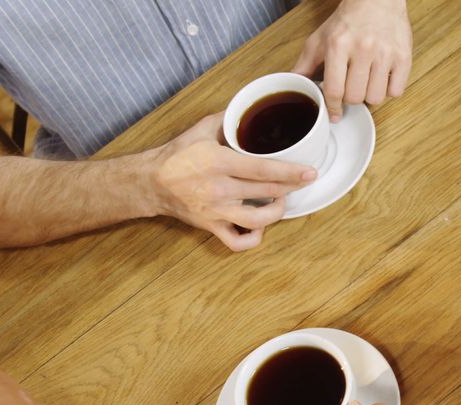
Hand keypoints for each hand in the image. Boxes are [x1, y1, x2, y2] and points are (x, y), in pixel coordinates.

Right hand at [149, 113, 315, 251]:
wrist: (150, 182)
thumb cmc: (177, 154)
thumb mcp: (201, 129)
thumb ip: (229, 119)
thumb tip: (252, 107)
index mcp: (218, 162)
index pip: (262, 168)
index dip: (290, 172)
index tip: (309, 172)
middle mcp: (218, 189)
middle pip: (266, 192)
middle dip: (291, 187)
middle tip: (303, 180)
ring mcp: (215, 211)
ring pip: (257, 220)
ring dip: (276, 212)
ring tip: (280, 201)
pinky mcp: (211, 226)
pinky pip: (237, 242)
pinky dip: (252, 239)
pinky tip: (260, 228)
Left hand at [293, 0, 411, 121]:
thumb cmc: (348, 21)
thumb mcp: (321, 38)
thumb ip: (306, 63)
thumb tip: (294, 82)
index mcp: (339, 45)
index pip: (334, 90)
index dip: (333, 107)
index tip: (335, 114)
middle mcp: (363, 48)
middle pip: (355, 97)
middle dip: (351, 97)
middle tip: (352, 86)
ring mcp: (385, 53)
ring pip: (376, 98)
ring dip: (370, 95)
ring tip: (367, 81)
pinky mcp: (403, 57)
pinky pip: (396, 91)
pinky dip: (389, 89)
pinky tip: (383, 77)